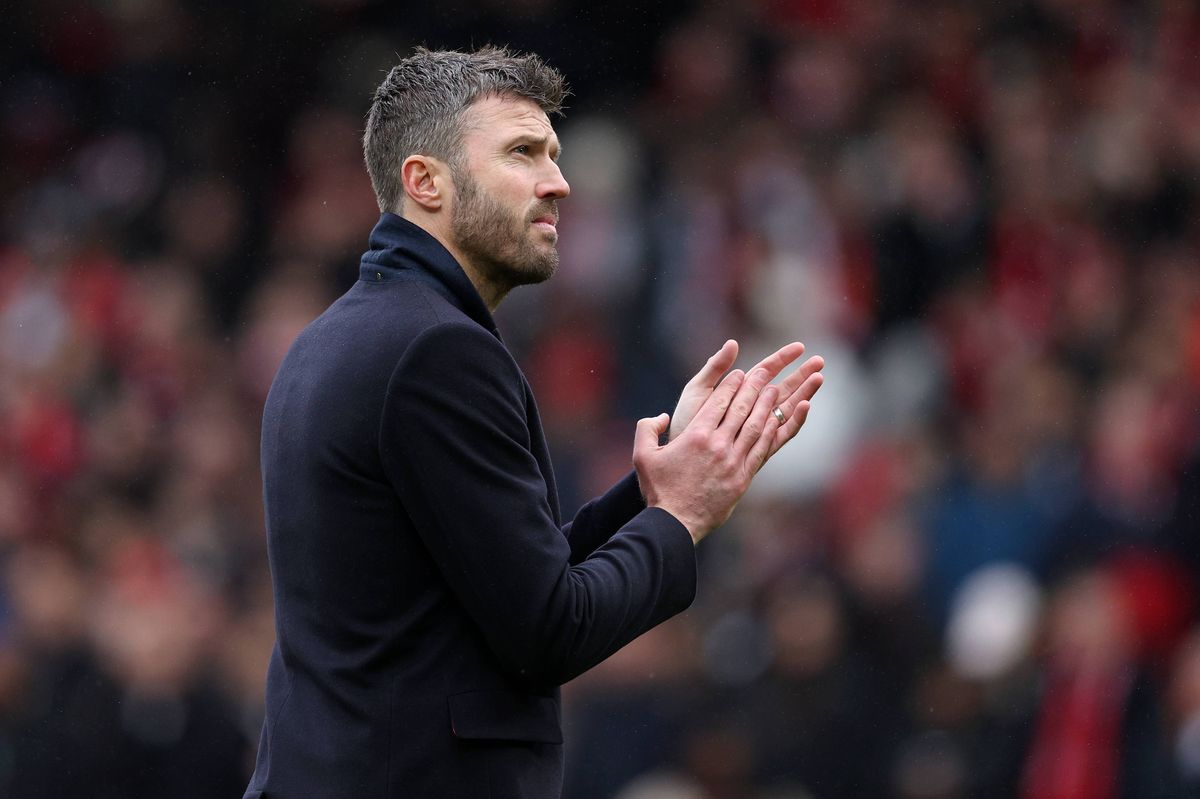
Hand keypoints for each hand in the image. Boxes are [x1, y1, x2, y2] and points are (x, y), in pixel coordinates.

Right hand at [633, 368, 783, 543]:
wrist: (675, 523)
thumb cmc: (658, 489)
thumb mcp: (641, 455)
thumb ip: (647, 428)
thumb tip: (662, 416)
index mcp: (695, 436)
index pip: (719, 402)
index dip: (731, 384)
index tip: (739, 373)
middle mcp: (717, 445)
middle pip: (741, 409)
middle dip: (753, 387)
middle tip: (764, 371)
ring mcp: (733, 462)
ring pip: (755, 426)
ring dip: (766, 406)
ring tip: (774, 389)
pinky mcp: (743, 478)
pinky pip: (760, 449)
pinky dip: (770, 432)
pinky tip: (775, 420)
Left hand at [670, 340, 823, 457]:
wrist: (680, 455)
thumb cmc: (686, 421)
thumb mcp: (697, 389)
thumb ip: (715, 368)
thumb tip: (733, 343)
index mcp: (737, 393)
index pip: (765, 371)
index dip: (783, 358)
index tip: (800, 346)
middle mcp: (751, 410)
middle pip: (782, 388)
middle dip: (801, 374)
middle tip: (820, 361)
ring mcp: (756, 428)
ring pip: (787, 408)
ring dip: (804, 393)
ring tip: (820, 378)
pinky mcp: (759, 447)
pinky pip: (781, 433)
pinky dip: (794, 420)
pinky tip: (805, 406)